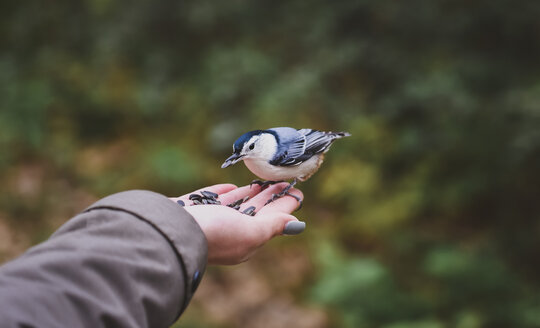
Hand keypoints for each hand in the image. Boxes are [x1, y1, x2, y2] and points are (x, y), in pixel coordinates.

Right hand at [169, 183, 303, 264]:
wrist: (169, 231)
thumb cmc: (214, 233)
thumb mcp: (249, 232)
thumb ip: (272, 226)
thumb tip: (297, 225)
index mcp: (245, 239)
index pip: (272, 219)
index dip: (285, 205)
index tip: (298, 191)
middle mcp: (228, 231)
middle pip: (255, 211)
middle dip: (270, 197)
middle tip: (283, 180)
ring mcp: (209, 220)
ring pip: (235, 204)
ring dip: (250, 193)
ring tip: (263, 182)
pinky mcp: (192, 209)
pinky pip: (212, 199)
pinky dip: (224, 193)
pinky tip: (231, 186)